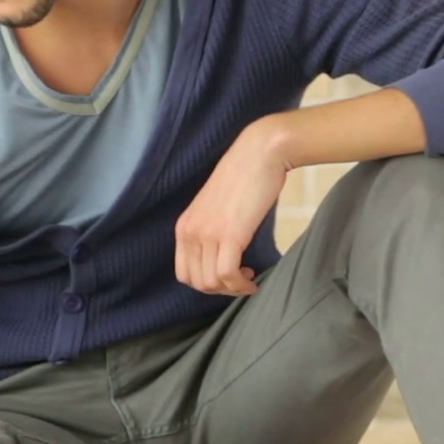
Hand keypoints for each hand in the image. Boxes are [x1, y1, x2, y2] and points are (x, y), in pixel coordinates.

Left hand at [175, 124, 292, 295]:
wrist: (259, 153)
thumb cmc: (245, 178)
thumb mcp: (216, 208)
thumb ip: (211, 230)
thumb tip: (221, 256)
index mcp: (184, 226)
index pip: (183, 272)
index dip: (206, 283)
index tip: (228, 275)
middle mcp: (189, 232)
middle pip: (195, 282)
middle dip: (219, 289)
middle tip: (240, 280)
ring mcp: (207, 233)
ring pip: (210, 283)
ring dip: (232, 288)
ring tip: (248, 279)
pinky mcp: (228, 235)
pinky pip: (227, 275)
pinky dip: (240, 285)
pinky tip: (253, 277)